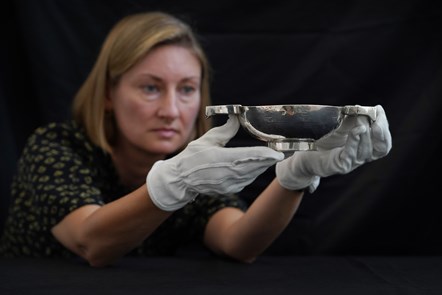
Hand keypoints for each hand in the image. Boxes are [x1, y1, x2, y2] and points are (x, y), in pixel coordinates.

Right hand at [147, 115, 284, 210]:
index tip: (277, 153)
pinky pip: (245, 181)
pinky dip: (253, 173)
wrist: (181, 179)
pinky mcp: (228, 189)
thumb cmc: (192, 157)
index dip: (264, 155)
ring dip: (262, 167)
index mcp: (220, 159)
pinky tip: (257, 166)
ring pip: (252, 174)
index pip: (247, 157)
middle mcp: (226, 174)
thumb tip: (237, 118)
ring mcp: (228, 184)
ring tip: (271, 158)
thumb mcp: (207, 139)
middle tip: (281, 153)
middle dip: (268, 160)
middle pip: (254, 167)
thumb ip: (226, 130)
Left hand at [275, 105, 391, 192]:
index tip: (379, 111)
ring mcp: (350, 163)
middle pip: (379, 148)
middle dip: (380, 130)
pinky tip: (356, 130)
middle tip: (375, 116)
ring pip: (366, 150)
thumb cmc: (323, 143)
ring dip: (365, 132)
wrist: (304, 155)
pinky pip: (350, 153)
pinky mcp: (339, 165)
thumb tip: (361, 108)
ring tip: (362, 118)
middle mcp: (360, 159)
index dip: (384, 128)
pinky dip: (354, 141)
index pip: (383, 144)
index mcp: (364, 150)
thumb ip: (351, 121)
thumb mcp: (340, 129)